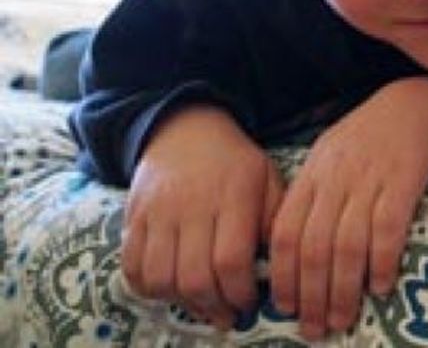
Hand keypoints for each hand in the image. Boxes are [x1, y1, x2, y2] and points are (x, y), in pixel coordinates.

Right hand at [122, 106, 284, 328]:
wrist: (185, 129)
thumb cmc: (235, 162)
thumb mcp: (267, 179)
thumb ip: (275, 220)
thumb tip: (279, 266)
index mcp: (232, 195)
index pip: (231, 259)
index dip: (239, 292)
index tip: (250, 303)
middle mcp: (192, 205)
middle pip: (194, 276)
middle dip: (214, 306)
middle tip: (228, 314)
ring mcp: (157, 212)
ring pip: (160, 277)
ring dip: (182, 303)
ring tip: (202, 305)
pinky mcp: (134, 217)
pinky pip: (131, 266)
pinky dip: (148, 289)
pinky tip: (170, 290)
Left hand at [269, 77, 427, 340]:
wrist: (415, 103)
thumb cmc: (371, 137)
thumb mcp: (330, 159)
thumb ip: (312, 199)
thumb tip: (295, 255)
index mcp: (312, 175)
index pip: (284, 233)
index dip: (283, 276)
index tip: (286, 308)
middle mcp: (335, 179)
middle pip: (314, 247)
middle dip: (311, 296)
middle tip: (315, 329)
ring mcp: (369, 180)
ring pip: (347, 245)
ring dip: (343, 290)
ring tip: (344, 319)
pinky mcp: (404, 181)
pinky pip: (388, 229)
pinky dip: (382, 262)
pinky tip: (381, 286)